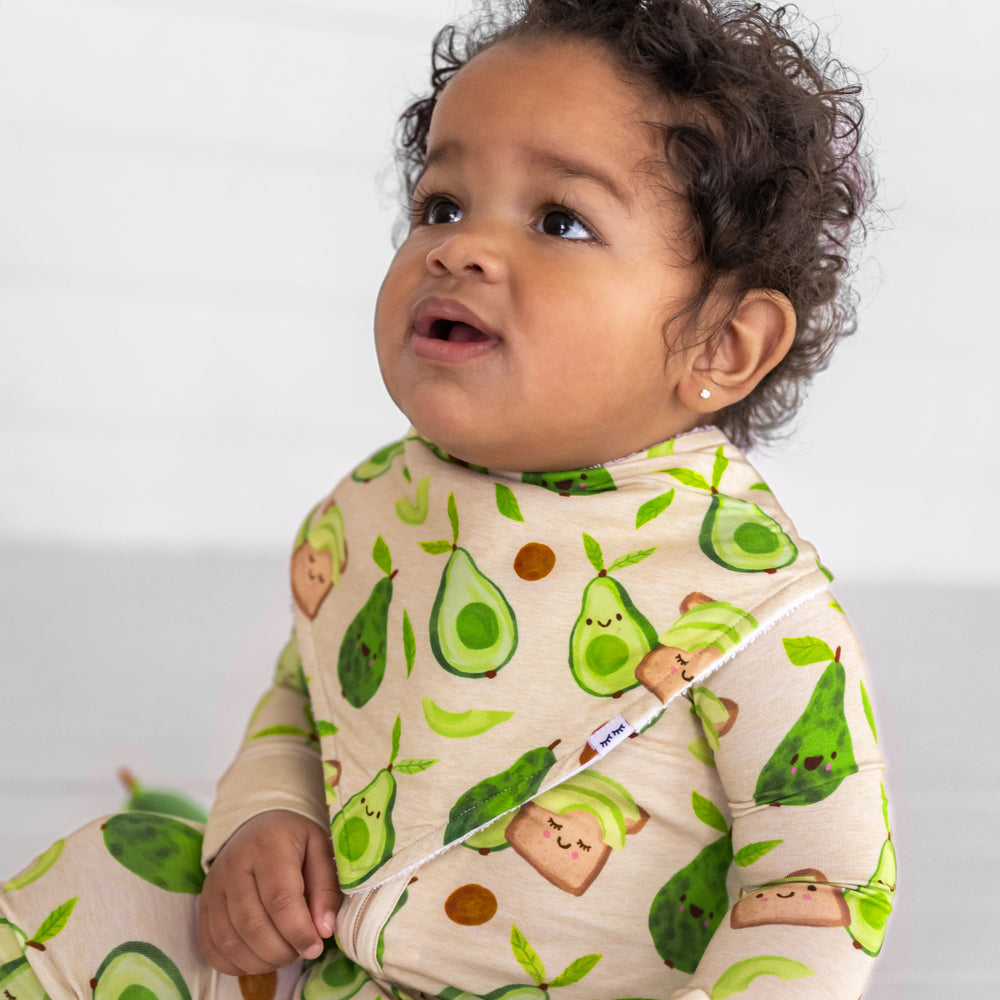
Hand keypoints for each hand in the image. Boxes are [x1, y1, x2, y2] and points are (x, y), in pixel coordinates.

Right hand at [197, 809, 341, 975]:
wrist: (257, 824)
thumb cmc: (294, 839)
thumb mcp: (320, 850)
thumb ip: (326, 888)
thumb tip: (323, 931)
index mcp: (269, 846)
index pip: (279, 898)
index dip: (298, 931)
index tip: (315, 948)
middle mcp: (234, 865)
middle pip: (252, 924)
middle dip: (281, 950)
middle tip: (300, 952)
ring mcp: (213, 886)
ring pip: (230, 940)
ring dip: (260, 961)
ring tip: (283, 955)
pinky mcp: (203, 904)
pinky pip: (211, 946)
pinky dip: (234, 964)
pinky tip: (258, 958)